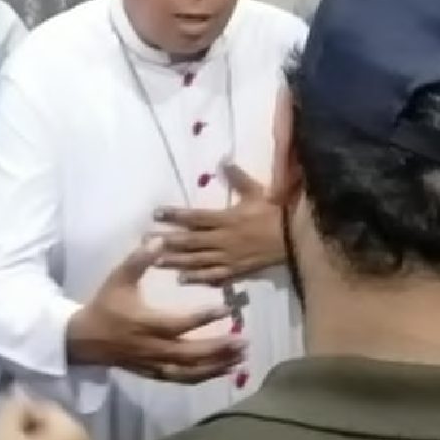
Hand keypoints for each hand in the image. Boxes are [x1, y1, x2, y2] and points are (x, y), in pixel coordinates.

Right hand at [65, 236, 245, 382]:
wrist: (84, 339)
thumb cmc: (105, 305)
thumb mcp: (118, 278)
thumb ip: (138, 260)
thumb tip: (159, 240)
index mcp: (147, 324)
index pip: (180, 324)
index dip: (203, 318)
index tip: (226, 309)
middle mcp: (154, 348)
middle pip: (191, 355)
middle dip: (219, 350)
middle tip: (243, 341)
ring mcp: (154, 364)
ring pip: (189, 371)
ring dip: (216, 367)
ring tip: (240, 358)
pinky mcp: (154, 373)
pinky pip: (182, 379)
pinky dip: (203, 377)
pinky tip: (221, 370)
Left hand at [155, 162, 284, 285]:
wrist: (293, 239)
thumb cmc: (274, 213)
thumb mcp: (256, 192)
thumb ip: (238, 178)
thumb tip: (223, 160)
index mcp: (226, 218)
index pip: (194, 217)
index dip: (174, 215)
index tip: (156, 213)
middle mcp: (222, 238)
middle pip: (190, 241)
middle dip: (168, 240)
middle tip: (146, 240)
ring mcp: (227, 257)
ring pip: (196, 260)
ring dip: (176, 261)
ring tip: (156, 261)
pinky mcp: (235, 271)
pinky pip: (213, 276)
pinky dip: (197, 278)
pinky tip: (182, 280)